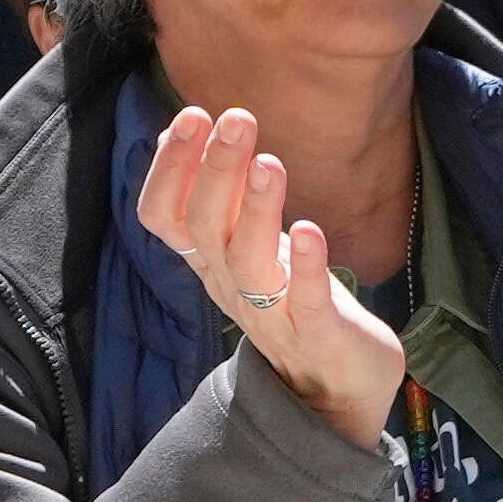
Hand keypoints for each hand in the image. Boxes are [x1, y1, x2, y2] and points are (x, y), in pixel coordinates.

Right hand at [140, 104, 405, 446]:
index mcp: (210, 261)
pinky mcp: (318, 335)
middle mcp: (230, 284)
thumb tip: (183, 131)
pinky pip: (303, 302)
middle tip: (235, 117)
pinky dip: (306, 266)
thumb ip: (220, 197)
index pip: (165, 215)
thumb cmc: (292, 302)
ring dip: (257, 210)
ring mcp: (272, 312)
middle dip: (215, 169)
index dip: (170, 168)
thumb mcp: (247, 246)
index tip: (190, 115)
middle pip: (204, 226)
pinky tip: (311, 231)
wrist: (338, 386)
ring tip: (269, 163)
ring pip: (246, 260)